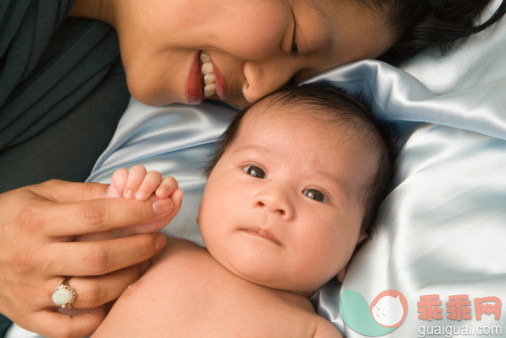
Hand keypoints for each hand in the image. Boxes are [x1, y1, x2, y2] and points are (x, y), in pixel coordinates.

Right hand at [0, 179, 176, 336]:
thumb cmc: (13, 216)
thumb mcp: (43, 193)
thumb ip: (85, 193)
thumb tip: (128, 193)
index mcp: (36, 221)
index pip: (97, 216)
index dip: (136, 213)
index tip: (162, 208)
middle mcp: (32, 258)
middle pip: (100, 258)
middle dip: (139, 248)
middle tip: (159, 239)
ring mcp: (29, 291)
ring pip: (91, 294)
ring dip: (127, 280)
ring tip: (143, 264)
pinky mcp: (28, 315)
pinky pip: (70, 327)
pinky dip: (98, 317)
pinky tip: (113, 299)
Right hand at [82, 165, 182, 237]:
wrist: (112, 242)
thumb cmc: (137, 236)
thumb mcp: (154, 227)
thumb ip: (169, 211)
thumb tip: (179, 192)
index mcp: (161, 197)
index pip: (170, 183)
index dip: (168, 185)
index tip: (162, 195)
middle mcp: (148, 189)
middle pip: (155, 174)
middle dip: (150, 183)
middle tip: (142, 197)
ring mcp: (132, 186)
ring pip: (139, 170)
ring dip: (136, 181)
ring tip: (128, 197)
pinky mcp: (115, 185)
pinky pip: (121, 173)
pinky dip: (123, 180)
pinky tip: (119, 195)